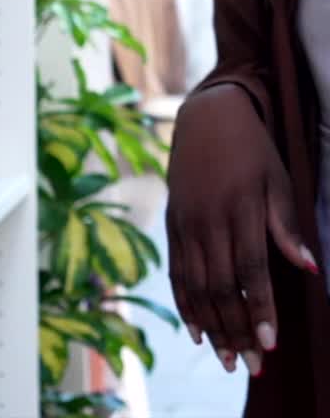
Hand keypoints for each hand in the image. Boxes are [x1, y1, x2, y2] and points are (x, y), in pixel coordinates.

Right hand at [166, 84, 317, 378]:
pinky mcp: (172, 223)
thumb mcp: (277, 179)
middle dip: (237, 329)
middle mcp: (208, 218)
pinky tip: (198, 332)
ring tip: (228, 359)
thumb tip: (310, 268)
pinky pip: (176, 271)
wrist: (206, 116)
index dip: (259, 307)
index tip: (270, 342)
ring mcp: (186, 222)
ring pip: (196, 285)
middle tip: (252, 365)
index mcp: (239, 206)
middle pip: (220, 285)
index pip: (250, 269)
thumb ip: (287, 226)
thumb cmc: (252, 150)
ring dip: (213, 326)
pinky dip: (185, 304)